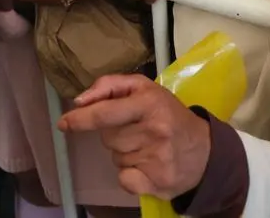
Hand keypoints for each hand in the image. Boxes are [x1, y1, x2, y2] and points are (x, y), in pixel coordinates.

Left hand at [59, 74, 210, 198]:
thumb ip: (110, 86)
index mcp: (149, 103)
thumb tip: (80, 101)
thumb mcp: (145, 88)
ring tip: (146, 146)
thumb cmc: (168, 114)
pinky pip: (124, 180)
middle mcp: (154, 131)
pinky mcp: (158, 183)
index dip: (81, 118)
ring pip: (116, 158)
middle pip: (108, 138)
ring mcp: (157, 159)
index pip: (106, 112)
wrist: (205, 151)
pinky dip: (130, 175)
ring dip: (124, 153)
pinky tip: (147, 166)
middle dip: (115, 134)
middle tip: (137, 130)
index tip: (64, 123)